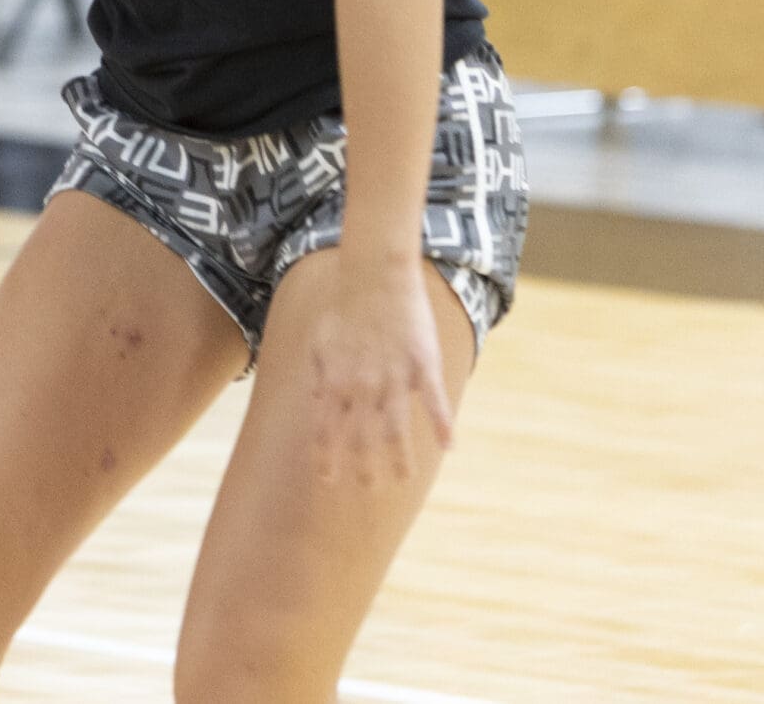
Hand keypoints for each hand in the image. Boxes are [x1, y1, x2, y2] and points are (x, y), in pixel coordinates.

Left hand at [304, 259, 453, 488]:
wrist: (375, 275)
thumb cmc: (344, 307)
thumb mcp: (318, 342)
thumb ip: (318, 376)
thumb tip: (314, 401)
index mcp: (334, 380)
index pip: (327, 429)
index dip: (327, 457)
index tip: (329, 481)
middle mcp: (362, 384)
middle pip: (362, 436)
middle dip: (363, 466)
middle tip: (368, 489)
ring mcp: (393, 375)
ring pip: (397, 427)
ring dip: (400, 458)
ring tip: (403, 479)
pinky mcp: (422, 363)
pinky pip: (434, 401)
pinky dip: (442, 425)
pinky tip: (448, 447)